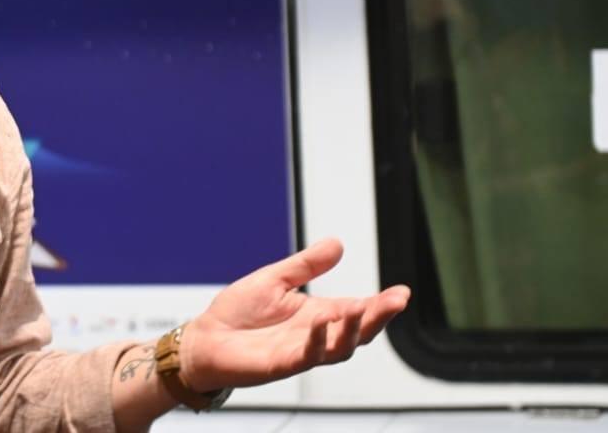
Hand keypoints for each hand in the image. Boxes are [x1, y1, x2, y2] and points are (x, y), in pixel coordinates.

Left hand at [179, 238, 409, 391]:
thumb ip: (306, 266)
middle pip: (357, 332)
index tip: (402, 292)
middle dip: (378, 318)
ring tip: (360, 308)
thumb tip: (337, 243)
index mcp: (316, 316)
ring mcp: (299, 352)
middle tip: (396, 301)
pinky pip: (304, 357)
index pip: (357, 311)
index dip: (381, 304)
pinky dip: (316, 342)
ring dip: (351, 331)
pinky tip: (321, 324)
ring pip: (338, 349)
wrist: (204, 339)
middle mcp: (314, 336)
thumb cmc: (237, 314)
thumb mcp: (275, 280)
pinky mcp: (279, 364)